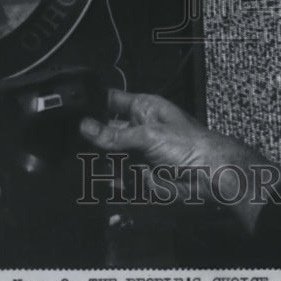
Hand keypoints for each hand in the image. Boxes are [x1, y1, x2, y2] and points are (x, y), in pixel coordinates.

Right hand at [80, 89, 273, 230]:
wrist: (209, 177)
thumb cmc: (189, 145)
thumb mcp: (148, 135)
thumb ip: (115, 134)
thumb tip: (85, 126)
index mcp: (142, 108)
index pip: (111, 100)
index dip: (93, 102)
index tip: (71, 109)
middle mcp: (137, 128)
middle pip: (105, 129)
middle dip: (91, 136)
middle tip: (70, 141)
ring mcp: (138, 151)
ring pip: (108, 155)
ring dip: (99, 160)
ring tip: (87, 162)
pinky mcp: (139, 174)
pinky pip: (118, 177)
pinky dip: (111, 180)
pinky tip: (108, 180)